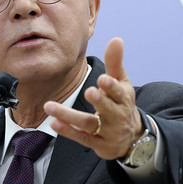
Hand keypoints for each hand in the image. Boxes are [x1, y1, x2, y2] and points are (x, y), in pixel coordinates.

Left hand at [44, 37, 143, 160]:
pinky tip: (54, 123)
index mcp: (123, 99)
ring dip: (69, 115)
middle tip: (89, 92)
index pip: (119, 92)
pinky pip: (81, 138)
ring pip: (88, 124)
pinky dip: (68, 131)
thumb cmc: (121, 103)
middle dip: (100, 101)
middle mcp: (117, 116)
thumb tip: (116, 39)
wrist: (132, 137)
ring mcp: (107, 132)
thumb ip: (115, 62)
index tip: (103, 79)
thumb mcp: (122, 83)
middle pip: (108, 109)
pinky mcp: (97, 144)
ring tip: (50, 106)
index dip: (111, 87)